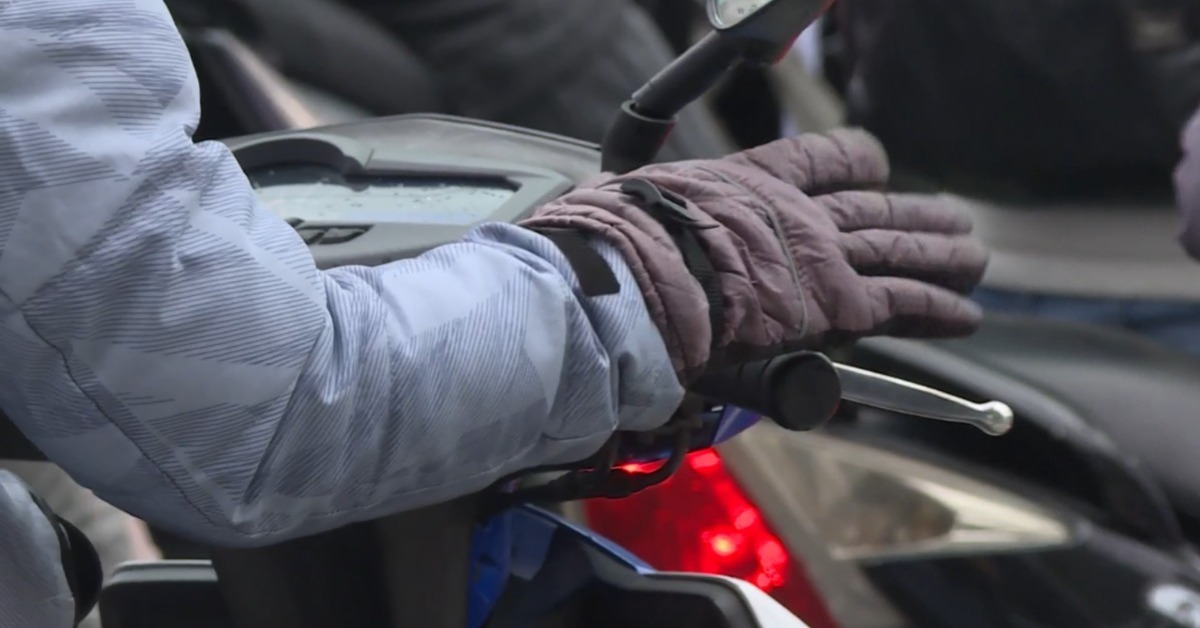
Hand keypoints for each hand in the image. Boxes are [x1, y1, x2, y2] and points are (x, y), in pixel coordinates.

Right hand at [522, 129, 987, 378]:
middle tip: (949, 219)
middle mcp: (795, 212)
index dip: (854, 159)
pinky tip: (965, 312)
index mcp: (749, 181)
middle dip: (914, 216)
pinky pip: (902, 301)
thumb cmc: (621, 248)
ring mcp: (819, 255)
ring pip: (898, 249)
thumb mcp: (633, 206)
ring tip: (971, 259)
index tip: (874, 163)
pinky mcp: (837, 302)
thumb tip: (607, 222)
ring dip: (941, 255)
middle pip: (871, 209)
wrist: (640, 279)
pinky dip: (939, 306)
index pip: (818, 159)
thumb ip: (647, 213)